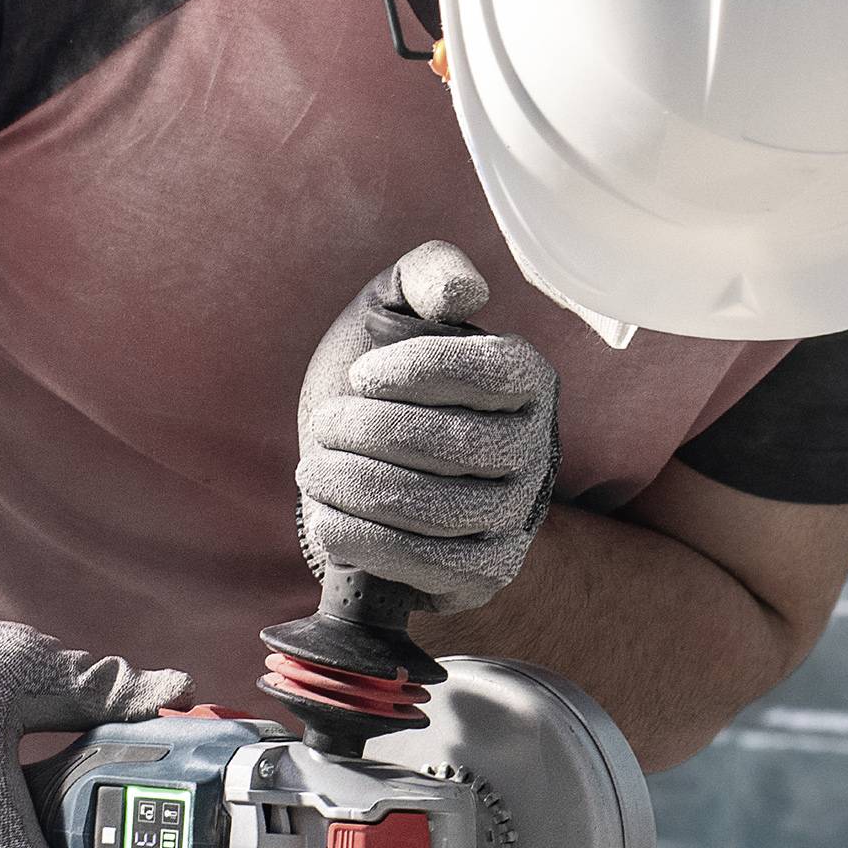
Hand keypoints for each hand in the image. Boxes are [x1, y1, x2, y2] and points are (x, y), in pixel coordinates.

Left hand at [294, 240, 558, 612]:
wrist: (373, 468)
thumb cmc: (386, 381)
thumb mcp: (398, 308)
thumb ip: (427, 274)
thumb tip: (465, 293)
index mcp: (526, 380)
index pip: (488, 374)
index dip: (417, 373)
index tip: (360, 375)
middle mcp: (535, 450)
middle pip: (457, 445)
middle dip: (372, 433)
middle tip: (326, 422)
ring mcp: (513, 518)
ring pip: (441, 509)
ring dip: (360, 487)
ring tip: (313, 468)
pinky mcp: (482, 572)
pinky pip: (433, 566)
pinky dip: (369, 542)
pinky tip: (326, 519)